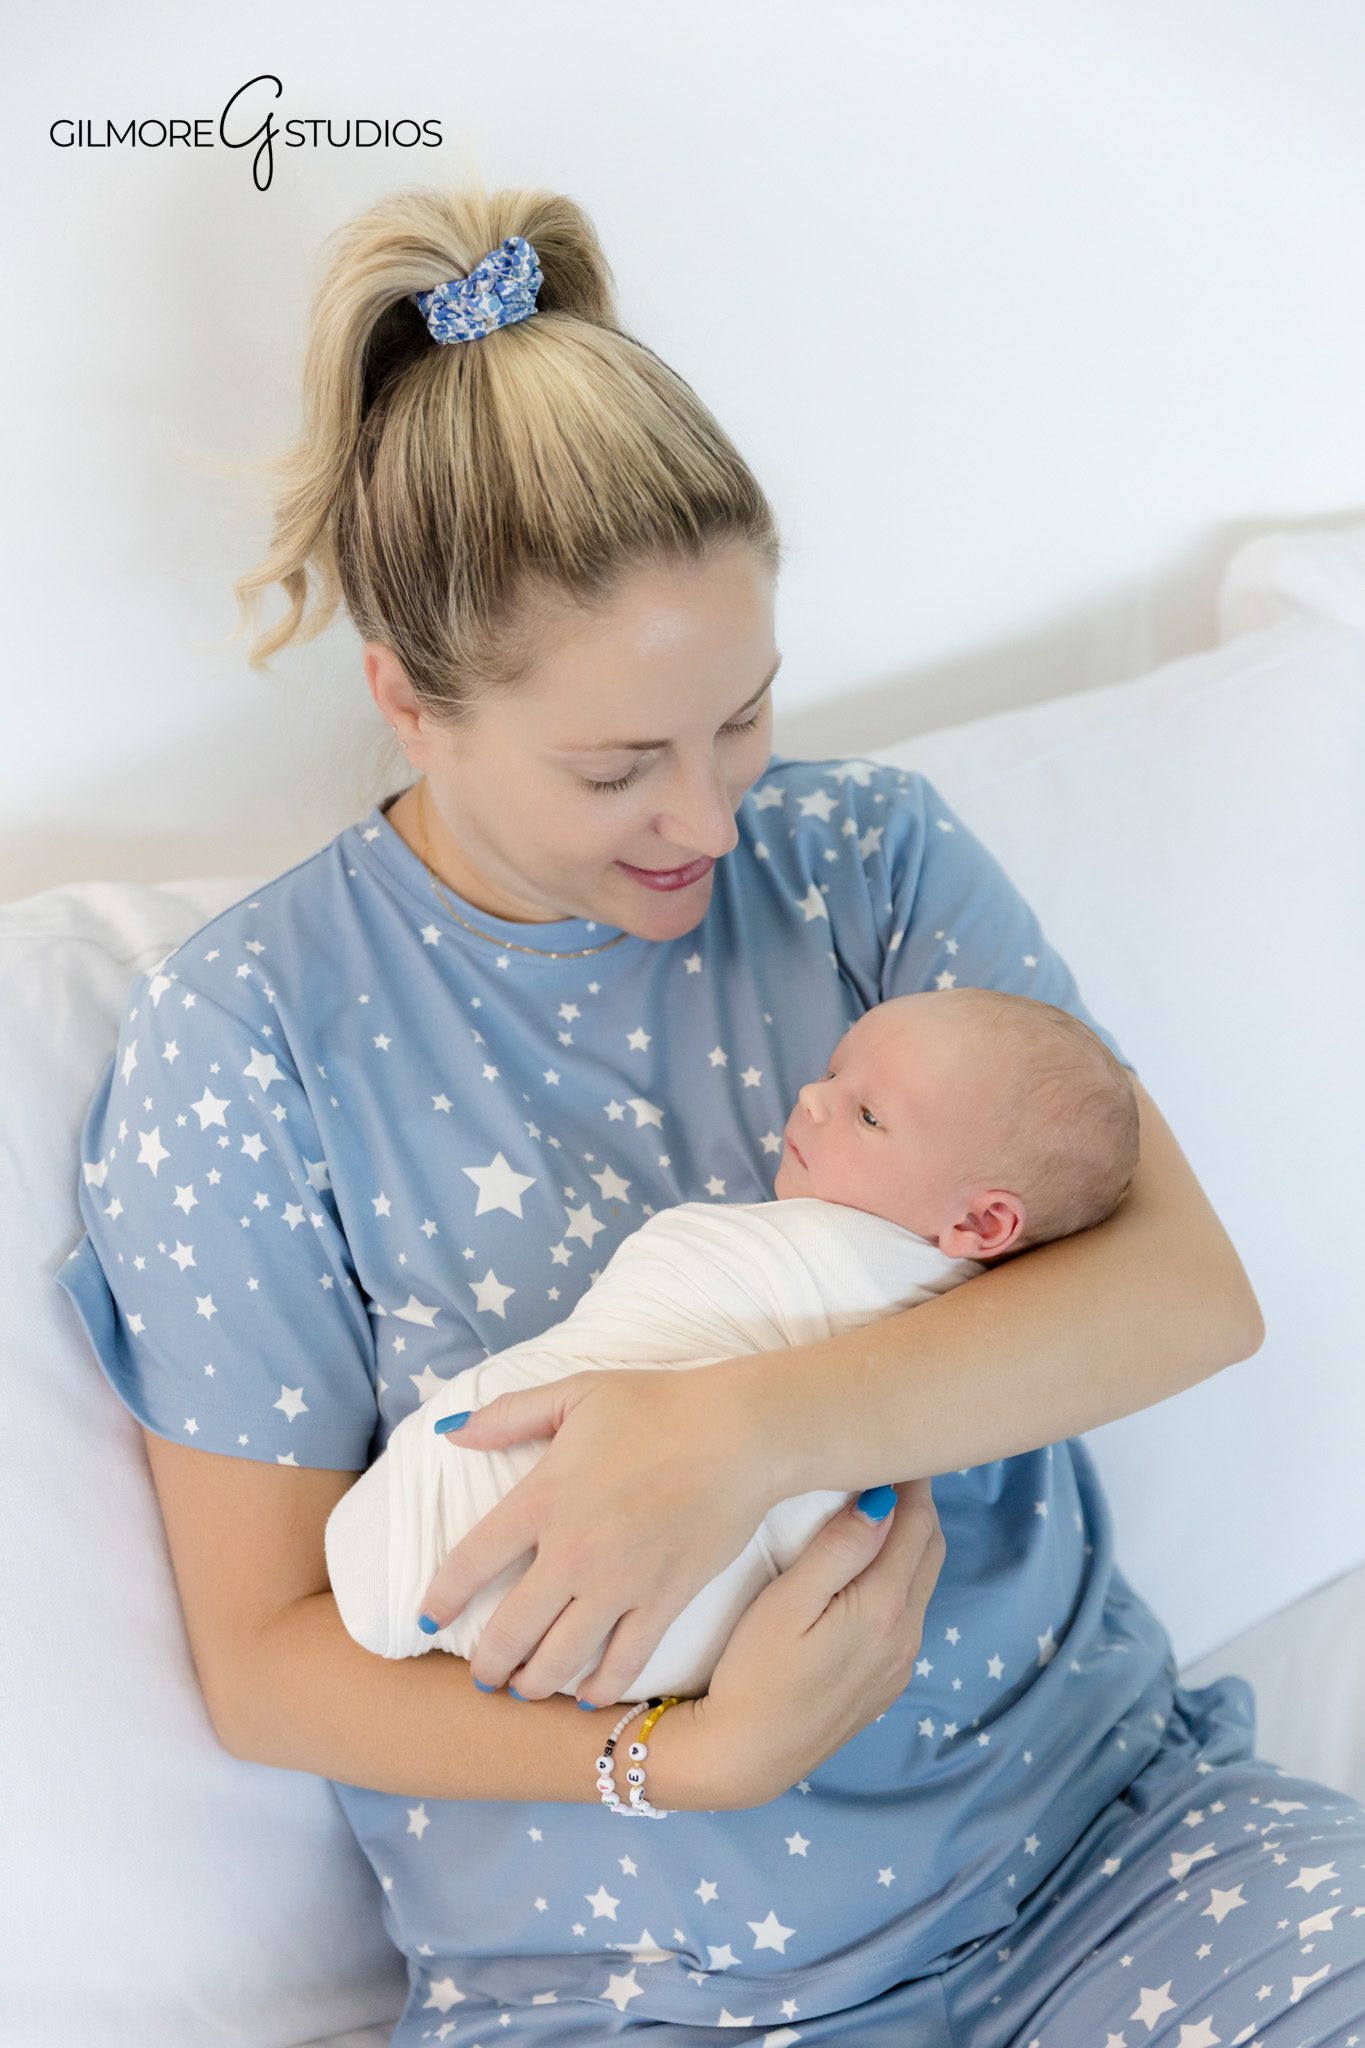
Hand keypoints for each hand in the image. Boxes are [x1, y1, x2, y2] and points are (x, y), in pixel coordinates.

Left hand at [416, 1360, 783, 1702]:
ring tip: (525, 1690)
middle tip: (482, 1677)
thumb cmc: (658, 1405)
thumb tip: (452, 1431)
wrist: (740, 1434)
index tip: (429, 1618)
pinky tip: (589, 1695)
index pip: (468, 1564)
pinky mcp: (665, 1600)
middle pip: (510, 1630)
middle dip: (488, 1664)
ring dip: (534, 1683)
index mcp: (541, 1499)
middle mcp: (572, 1552)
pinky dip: (602, 1686)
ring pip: (561, 1659)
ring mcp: (620, 1583)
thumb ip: (508, 1414)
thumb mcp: (576, 1393)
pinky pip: (624, 1661)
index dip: (441, 1599)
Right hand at [695, 1478, 945, 1808]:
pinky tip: (865, 1568)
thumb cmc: (751, 1674)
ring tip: (876, 1506)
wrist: (745, 1758)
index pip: (917, 1524)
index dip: (911, 1479)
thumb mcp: (785, 1604)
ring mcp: (899, 1663)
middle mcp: (906, 1635)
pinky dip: (898, 1576)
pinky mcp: (884, 1682)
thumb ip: (838, 1550)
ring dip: (908, 1540)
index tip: (892, 1445)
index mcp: (884, 1608)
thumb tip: (883, 1500)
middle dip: (917, 1504)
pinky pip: (907, 1613)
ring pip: (920, 1582)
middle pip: (930, 1550)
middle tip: (887, 1466)